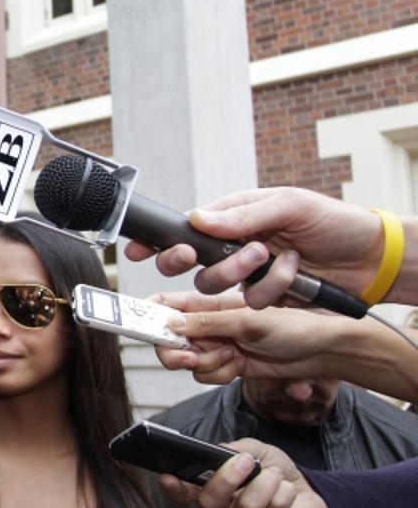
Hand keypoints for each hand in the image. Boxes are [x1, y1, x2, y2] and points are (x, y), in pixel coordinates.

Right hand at [125, 187, 382, 307]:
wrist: (371, 259)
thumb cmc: (333, 222)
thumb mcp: (290, 205)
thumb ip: (243, 215)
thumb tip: (199, 219)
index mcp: (232, 219)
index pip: (184, 229)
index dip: (157, 241)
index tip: (138, 250)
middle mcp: (233, 248)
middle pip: (188, 263)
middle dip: (192, 261)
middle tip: (201, 254)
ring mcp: (247, 276)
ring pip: (215, 286)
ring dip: (242, 272)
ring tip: (272, 255)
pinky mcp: (264, 299)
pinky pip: (251, 302)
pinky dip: (274, 288)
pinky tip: (295, 273)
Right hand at [149, 290, 340, 384]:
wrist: (323, 352)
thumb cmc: (297, 323)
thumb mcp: (249, 319)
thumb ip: (208, 323)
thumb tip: (172, 325)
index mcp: (209, 301)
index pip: (165, 303)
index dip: (147, 314)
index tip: (144, 329)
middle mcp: (208, 322)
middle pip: (168, 339)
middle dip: (176, 352)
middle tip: (192, 356)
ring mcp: (217, 344)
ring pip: (187, 361)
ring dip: (207, 364)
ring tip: (233, 356)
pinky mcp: (227, 364)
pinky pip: (205, 375)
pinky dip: (219, 375)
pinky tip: (240, 366)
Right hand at [159, 438, 329, 507]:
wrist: (310, 490)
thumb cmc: (274, 470)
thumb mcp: (254, 450)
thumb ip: (234, 449)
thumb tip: (220, 452)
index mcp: (213, 489)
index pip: (185, 493)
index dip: (174, 488)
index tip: (167, 477)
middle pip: (210, 503)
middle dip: (227, 478)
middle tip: (246, 461)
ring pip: (246, 506)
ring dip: (266, 482)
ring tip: (276, 475)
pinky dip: (285, 491)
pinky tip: (288, 489)